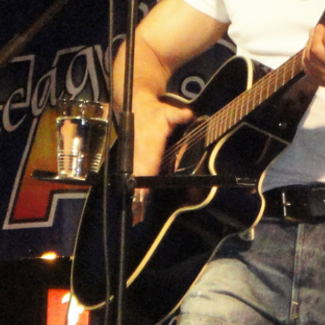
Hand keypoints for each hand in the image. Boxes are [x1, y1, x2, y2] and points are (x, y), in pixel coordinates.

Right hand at [129, 93, 193, 222]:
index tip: (143, 192)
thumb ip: (178, 115)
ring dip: (135, 198)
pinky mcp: (135, 162)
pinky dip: (135, 193)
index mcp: (149, 144)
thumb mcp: (167, 111)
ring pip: (135, 181)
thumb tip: (189, 115)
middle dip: (138, 195)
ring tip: (136, 216)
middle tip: (138, 215)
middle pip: (139, 177)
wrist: (135, 107)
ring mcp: (136, 159)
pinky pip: (135, 178)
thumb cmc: (154, 112)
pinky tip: (136, 209)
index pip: (147, 163)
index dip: (145, 177)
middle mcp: (140, 154)